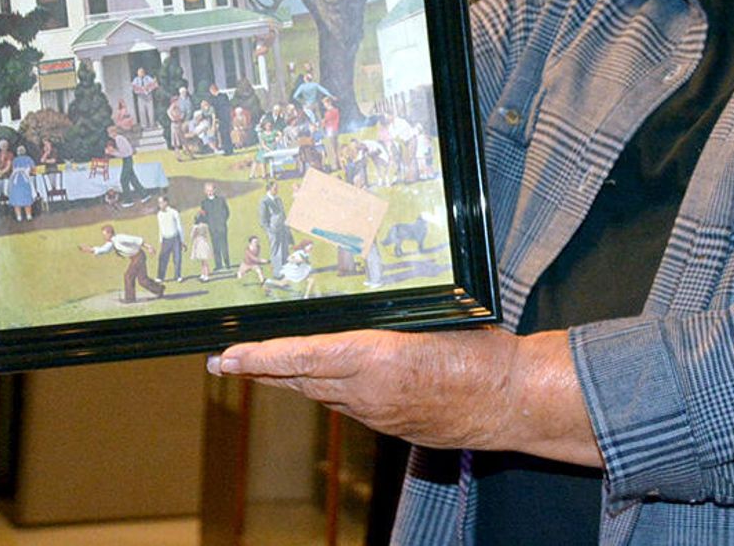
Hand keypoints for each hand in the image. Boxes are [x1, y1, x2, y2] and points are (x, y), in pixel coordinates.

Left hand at [208, 327, 600, 466]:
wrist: (509, 401)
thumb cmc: (481, 352)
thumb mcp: (434, 318)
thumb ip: (391, 319)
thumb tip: (359, 306)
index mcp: (376, 359)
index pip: (303, 356)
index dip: (262, 357)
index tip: (230, 355)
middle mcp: (367, 392)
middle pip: (300, 379)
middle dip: (259, 369)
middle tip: (224, 360)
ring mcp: (376, 413)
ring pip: (319, 393)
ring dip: (288, 379)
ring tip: (258, 366)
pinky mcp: (388, 425)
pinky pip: (344, 405)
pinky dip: (323, 389)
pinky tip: (317, 381)